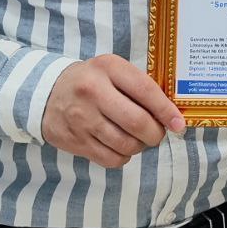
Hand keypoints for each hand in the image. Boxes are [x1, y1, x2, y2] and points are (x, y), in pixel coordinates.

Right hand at [41, 54, 185, 167]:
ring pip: (125, 144)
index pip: (145, 91)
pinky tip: (122, 146)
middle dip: (155, 133)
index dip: (166, 110)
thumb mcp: (113, 70)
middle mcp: (93, 92)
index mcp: (108, 68)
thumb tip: (170, 113)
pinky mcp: (75, 141)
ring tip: (139, 138)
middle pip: (136, 122)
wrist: (47, 93)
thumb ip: (139, 85)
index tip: (178, 123)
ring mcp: (82, 119)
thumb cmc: (91, 80)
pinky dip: (124, 156)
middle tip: (158, 133)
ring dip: (140, 146)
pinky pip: (111, 159)